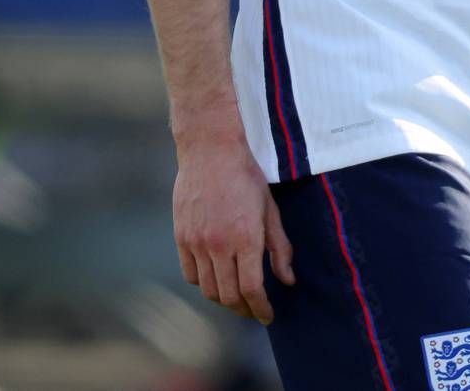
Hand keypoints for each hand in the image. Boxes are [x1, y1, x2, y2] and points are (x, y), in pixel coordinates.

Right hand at [173, 136, 295, 322]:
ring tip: (236, 298)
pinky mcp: (182, 237)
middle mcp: (218, 244)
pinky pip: (190, 274)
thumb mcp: (270, 210)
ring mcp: (196, 242)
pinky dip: (204, 283)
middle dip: (243, 309)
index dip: (260, 308)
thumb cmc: (246, 177)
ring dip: (223, 299)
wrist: (210, 152)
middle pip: (228, 295)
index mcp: (245, 237)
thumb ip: (279, 247)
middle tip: (253, 310)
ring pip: (208, 288)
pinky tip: (216, 278)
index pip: (251, 288)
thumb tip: (287, 279)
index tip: (267, 316)